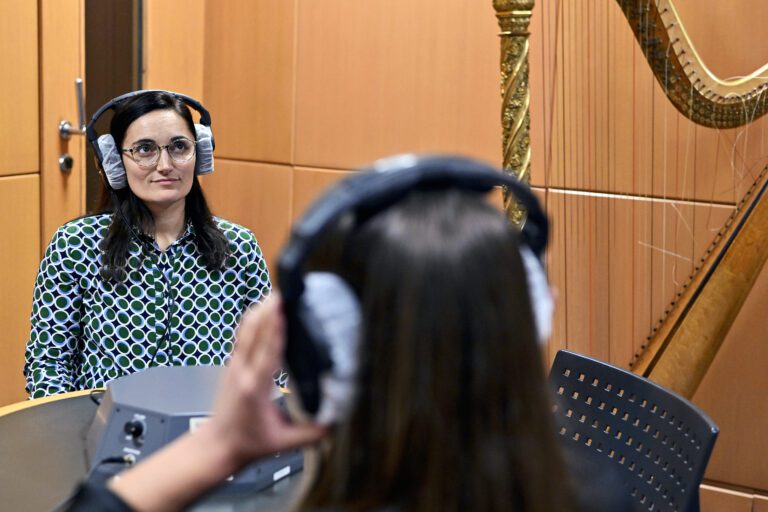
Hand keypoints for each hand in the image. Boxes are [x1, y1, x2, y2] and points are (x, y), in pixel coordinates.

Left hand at [204, 295, 326, 468]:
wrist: (217, 447)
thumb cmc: (245, 444)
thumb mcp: (282, 443)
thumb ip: (310, 434)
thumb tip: (335, 425)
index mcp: (255, 388)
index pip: (268, 351)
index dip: (276, 329)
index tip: (282, 309)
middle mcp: (242, 373)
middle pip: (255, 334)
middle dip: (268, 312)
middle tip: (281, 293)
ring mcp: (235, 367)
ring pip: (246, 332)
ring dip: (259, 313)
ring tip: (273, 295)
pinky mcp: (232, 366)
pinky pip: (242, 337)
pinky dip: (252, 321)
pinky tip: (259, 310)